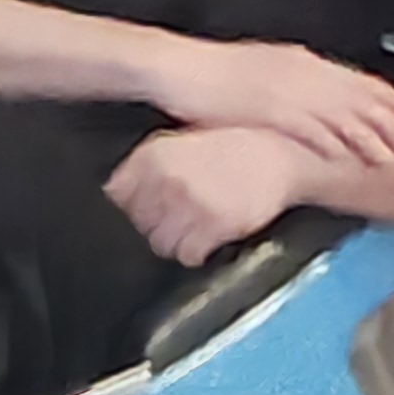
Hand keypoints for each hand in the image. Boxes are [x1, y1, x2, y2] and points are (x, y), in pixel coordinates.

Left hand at [107, 125, 304, 266]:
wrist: (280, 154)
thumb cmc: (233, 145)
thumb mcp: (182, 139)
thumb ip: (147, 163)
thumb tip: (114, 192)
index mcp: (154, 155)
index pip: (116, 195)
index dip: (128, 206)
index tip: (142, 208)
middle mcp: (167, 179)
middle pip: (136, 222)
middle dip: (151, 223)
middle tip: (173, 217)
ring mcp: (190, 204)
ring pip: (159, 242)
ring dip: (173, 240)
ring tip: (190, 227)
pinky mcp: (214, 227)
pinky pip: (187, 255)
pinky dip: (194, 252)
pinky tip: (205, 238)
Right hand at [152, 37, 393, 162]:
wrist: (176, 66)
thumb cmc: (213, 73)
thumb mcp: (261, 70)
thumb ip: (291, 82)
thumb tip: (313, 97)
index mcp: (300, 61)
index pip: (355, 79)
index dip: (387, 97)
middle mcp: (299, 71)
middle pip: (356, 95)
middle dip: (390, 117)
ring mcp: (284, 89)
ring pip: (338, 112)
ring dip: (368, 134)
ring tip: (391, 152)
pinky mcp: (265, 108)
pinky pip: (304, 126)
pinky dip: (328, 139)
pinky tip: (345, 154)